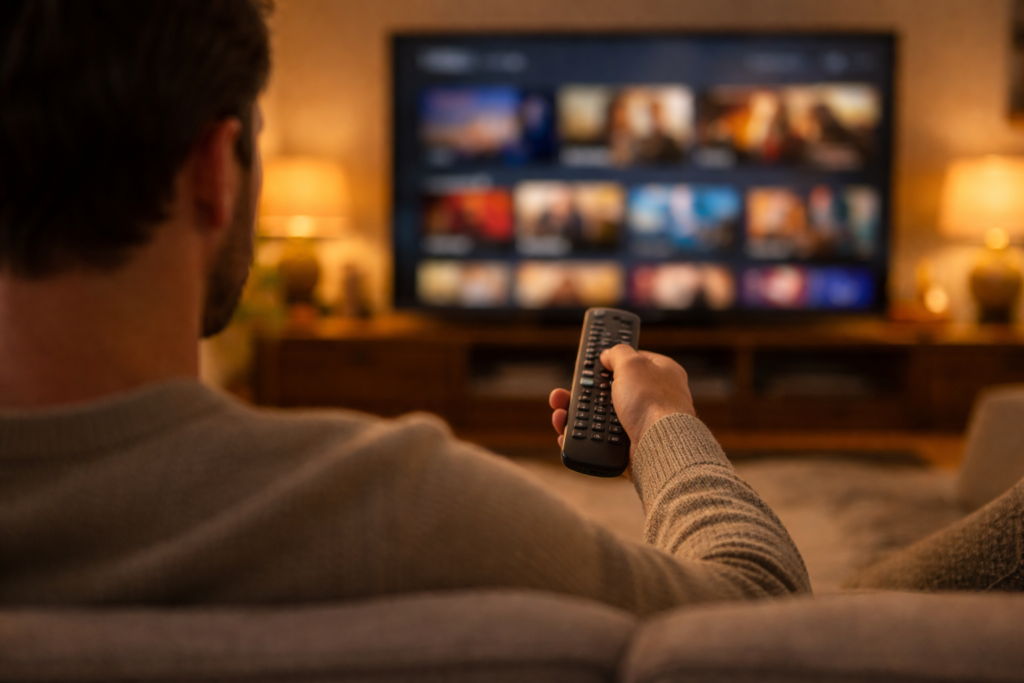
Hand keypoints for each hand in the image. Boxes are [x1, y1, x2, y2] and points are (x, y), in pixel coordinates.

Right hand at [549, 345, 694, 456]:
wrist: (660, 445)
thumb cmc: (653, 402)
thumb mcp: (632, 363)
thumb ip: (618, 353)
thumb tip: (607, 354)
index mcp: (661, 374)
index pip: (631, 363)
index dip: (609, 363)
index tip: (590, 366)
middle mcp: (653, 399)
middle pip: (610, 392)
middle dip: (584, 394)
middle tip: (565, 394)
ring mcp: (641, 423)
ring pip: (601, 418)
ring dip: (577, 416)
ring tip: (560, 415)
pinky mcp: (631, 446)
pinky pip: (601, 440)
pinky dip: (583, 438)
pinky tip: (568, 434)